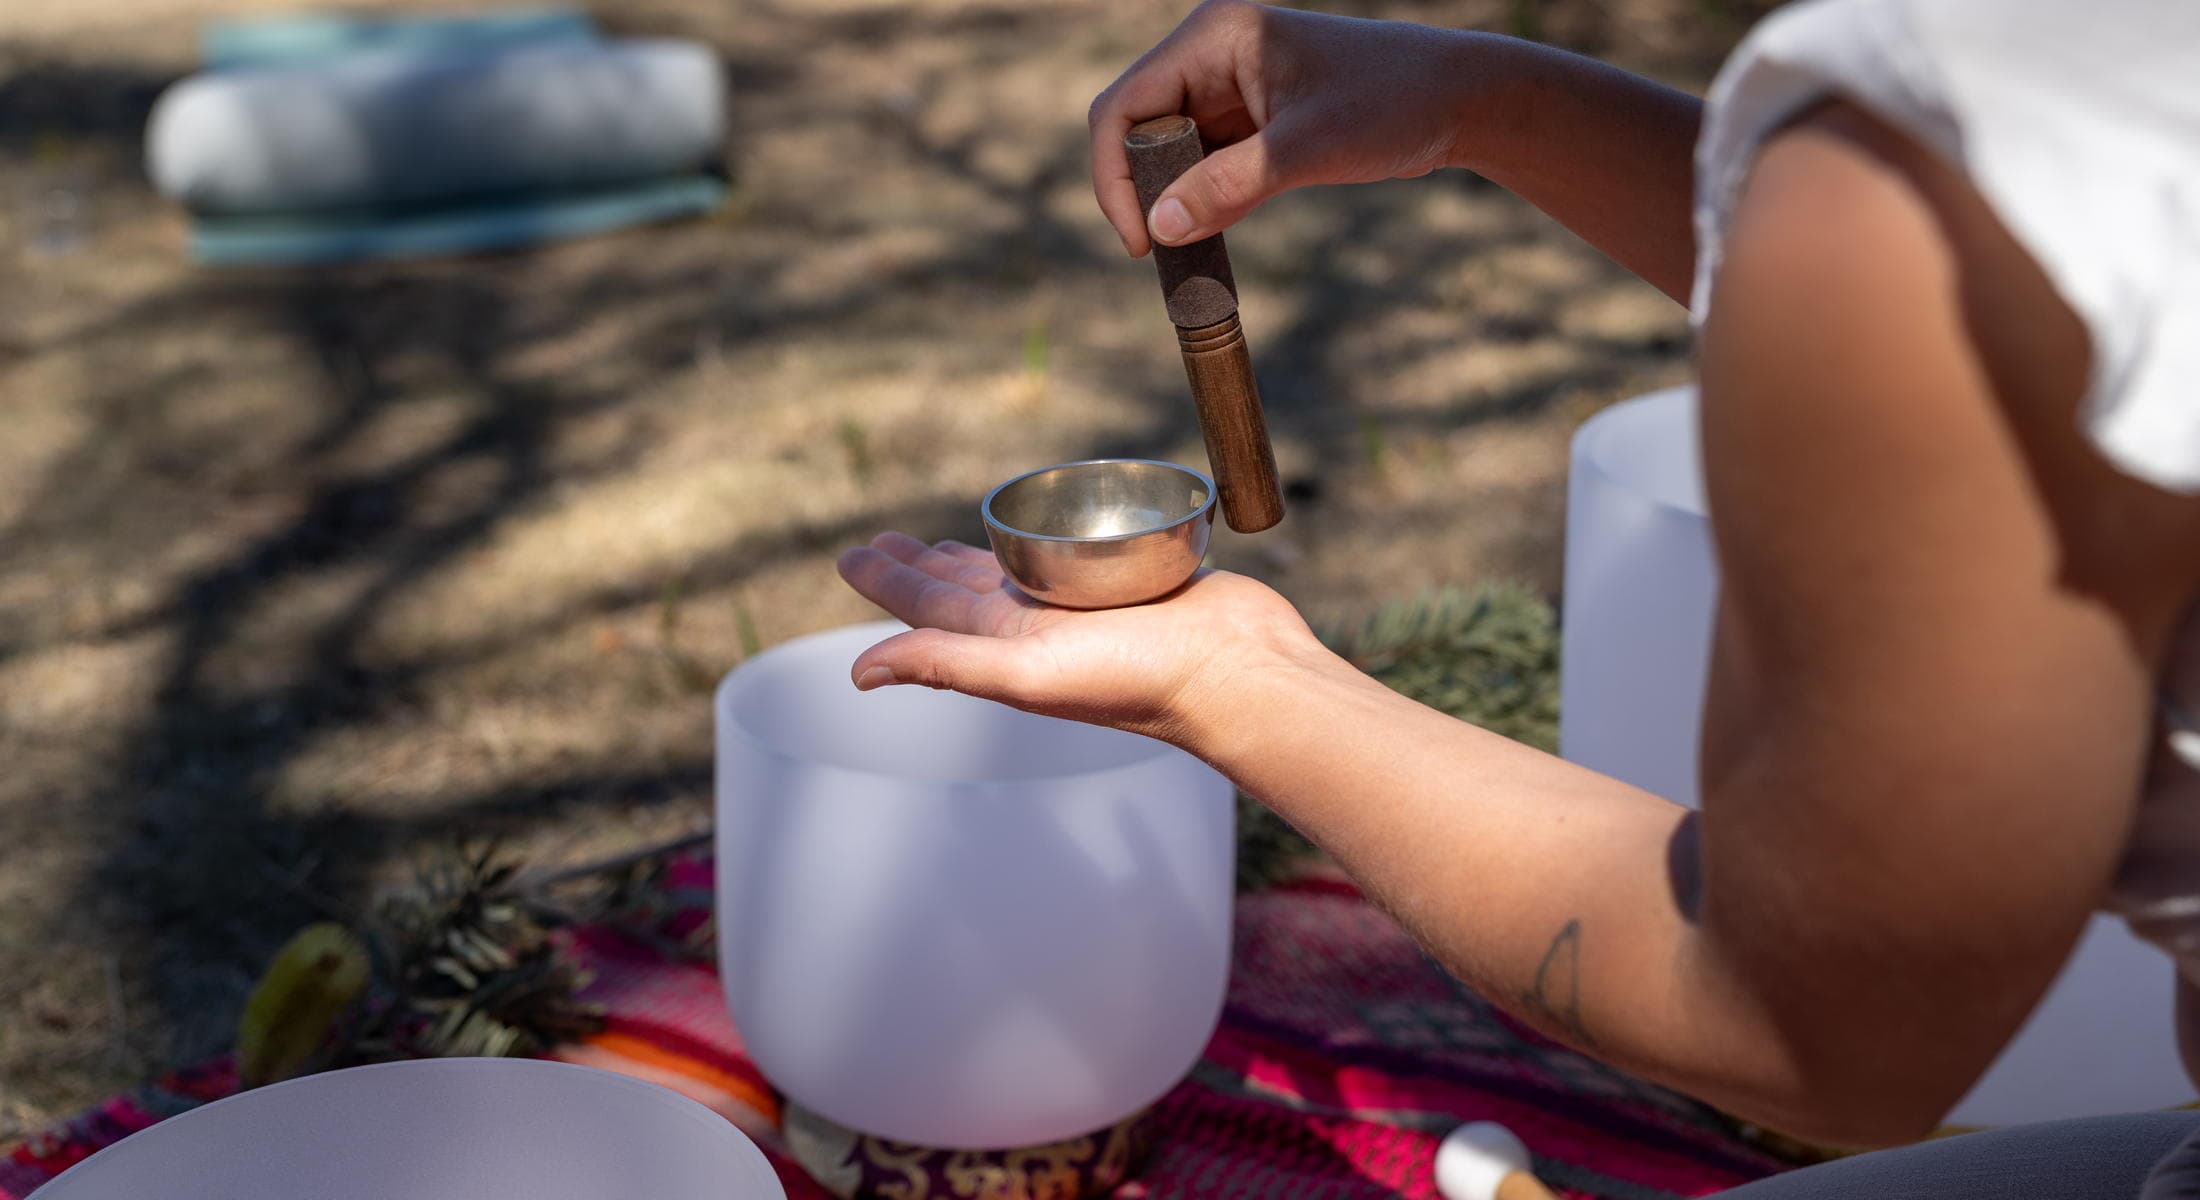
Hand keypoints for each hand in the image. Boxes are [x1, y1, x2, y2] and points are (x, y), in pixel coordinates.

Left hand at [835, 532, 1322, 743]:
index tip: (850, 556)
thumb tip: (859, 673)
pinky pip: (1075, 551)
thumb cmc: (1138, 679)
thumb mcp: (1027, 673)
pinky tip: (1045, 529)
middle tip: (879, 542)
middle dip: (918, 564)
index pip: (930, 605)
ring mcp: (1086, 602)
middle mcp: (1040, 623)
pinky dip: (1050, 536)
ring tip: (940, 539)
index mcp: (1007, 644)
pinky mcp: (1132, 578)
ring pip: (1015, 568)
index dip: (887, 581)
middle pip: (963, 585)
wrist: (1238, 670)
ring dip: (973, 552)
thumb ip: (945, 663)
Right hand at [1090, 0, 1493, 254]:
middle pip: (1139, 130)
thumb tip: (1159, 227)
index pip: (1125, 107)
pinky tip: (1208, 239)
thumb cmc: (1392, 104)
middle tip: (1161, 254)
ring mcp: (1228, 87)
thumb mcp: (1307, 149)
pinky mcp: (1250, 121)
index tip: (1138, 241)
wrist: (1459, 102)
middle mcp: (1211, 55)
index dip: (1115, 176)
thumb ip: (1229, 186)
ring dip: (1172, 203)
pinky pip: (1202, 166)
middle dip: (1143, 192)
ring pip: (1168, 154)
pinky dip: (1201, 204)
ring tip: (1186, 255)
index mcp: (1215, 36)